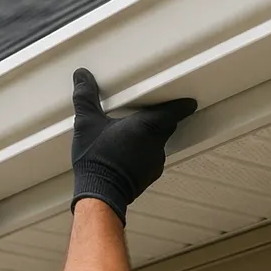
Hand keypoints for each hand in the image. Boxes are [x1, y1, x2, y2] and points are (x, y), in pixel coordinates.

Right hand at [69, 68, 197, 223]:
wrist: (100, 194)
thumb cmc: (96, 160)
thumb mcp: (86, 123)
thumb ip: (86, 97)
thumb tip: (82, 76)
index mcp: (145, 126)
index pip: (173, 112)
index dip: (181, 105)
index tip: (188, 102)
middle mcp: (156, 143)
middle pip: (167, 126)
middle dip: (163, 118)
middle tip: (153, 111)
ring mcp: (154, 161)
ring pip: (159, 143)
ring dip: (151, 137)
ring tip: (134, 133)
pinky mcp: (149, 176)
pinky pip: (151, 159)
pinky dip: (144, 153)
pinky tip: (128, 153)